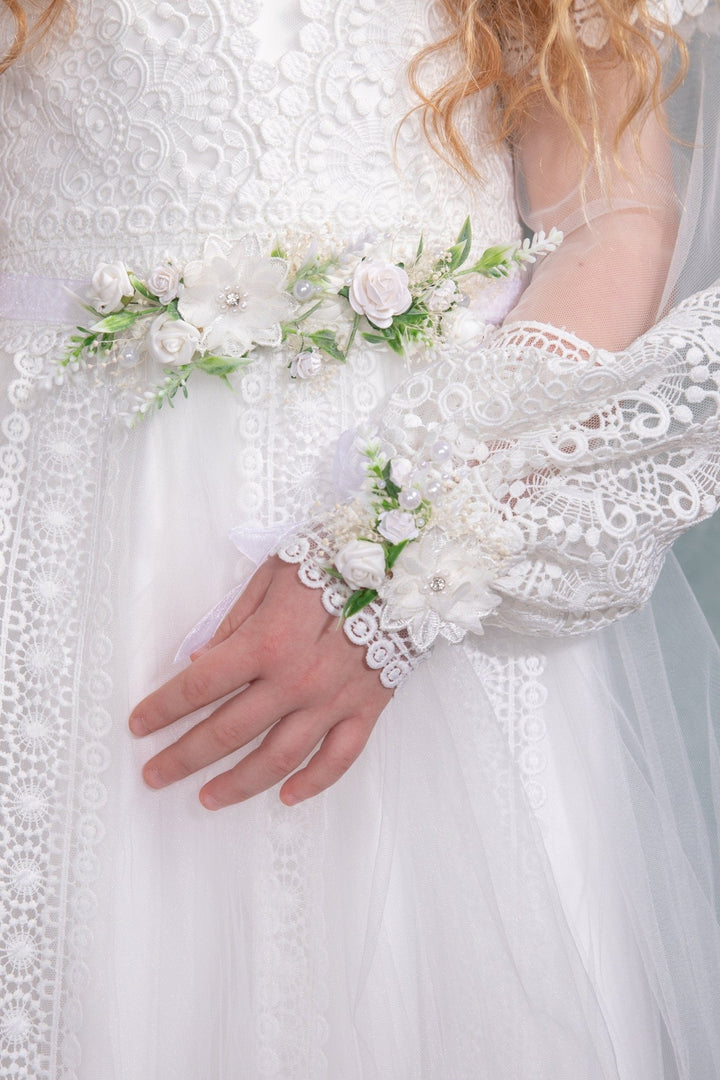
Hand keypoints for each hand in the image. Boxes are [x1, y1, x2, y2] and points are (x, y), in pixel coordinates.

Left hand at [129, 556, 393, 808]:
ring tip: (208, 798)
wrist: (409, 563)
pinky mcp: (368, 708)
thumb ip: (235, 621)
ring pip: (279, 758)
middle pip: (227, 731)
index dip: (163, 708)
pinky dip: (313, 783)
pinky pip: (339, 758)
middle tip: (154, 775)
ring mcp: (334, 699)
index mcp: (266, 640)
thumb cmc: (334, 558)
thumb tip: (199, 663)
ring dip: (238, 783)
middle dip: (183, 757)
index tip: (139, 726)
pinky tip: (287, 797)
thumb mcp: (274, 573)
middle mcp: (295, 679)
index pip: (199, 685)